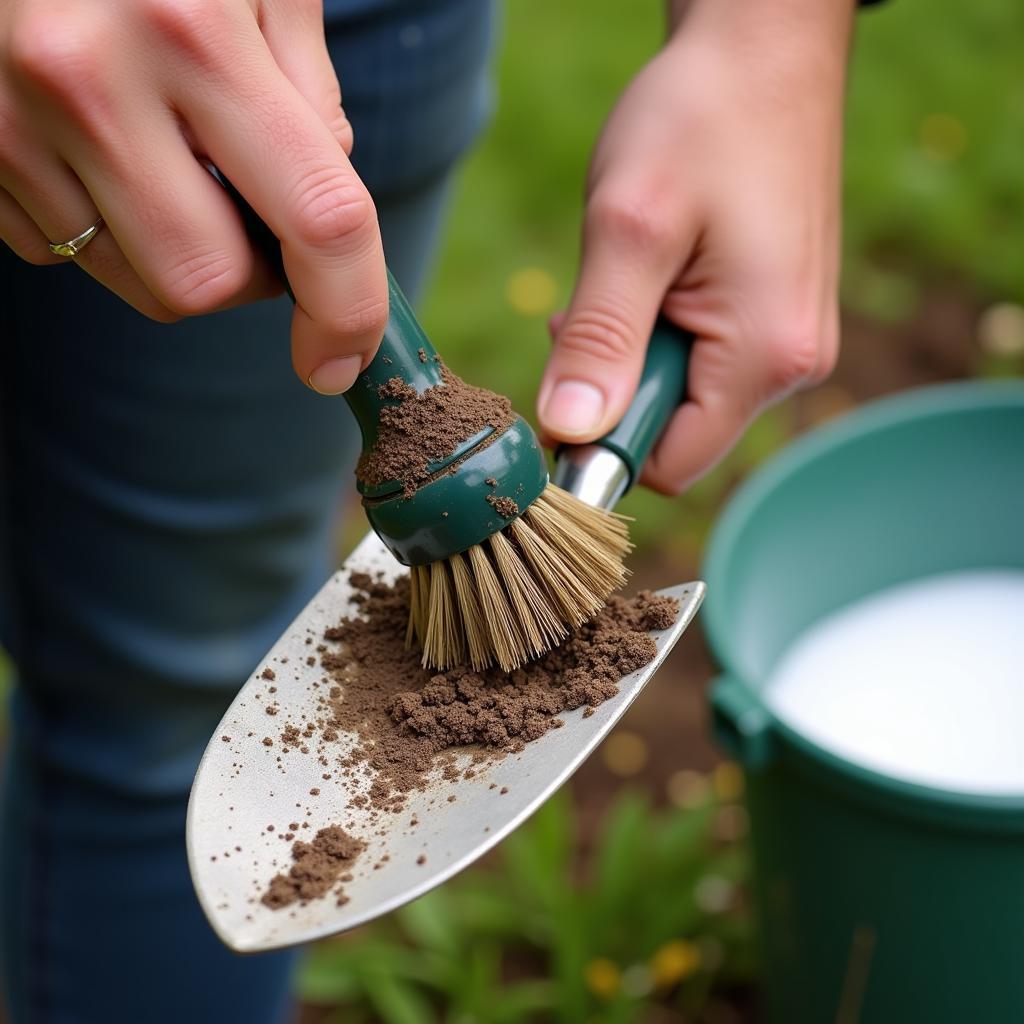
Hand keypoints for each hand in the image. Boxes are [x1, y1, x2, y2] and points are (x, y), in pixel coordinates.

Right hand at [0, 0, 386, 393]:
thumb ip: (307, 83)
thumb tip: (327, 204)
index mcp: (192, 26)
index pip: (318, 218)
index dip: (349, 310)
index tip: (342, 360)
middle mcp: (90, 81)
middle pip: (205, 283)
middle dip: (247, 274)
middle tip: (250, 209)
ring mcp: (11, 119)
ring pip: (134, 282)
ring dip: (178, 253)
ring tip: (169, 157)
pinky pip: (61, 250)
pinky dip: (105, 226)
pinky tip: (100, 147)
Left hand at [537, 0, 853, 492]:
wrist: (763, 50)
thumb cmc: (701, 120)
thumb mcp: (629, 228)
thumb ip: (598, 337)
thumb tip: (568, 431)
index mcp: (765, 354)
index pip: (669, 463)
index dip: (603, 442)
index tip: (565, 379)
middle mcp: (793, 363)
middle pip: (677, 434)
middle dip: (619, 387)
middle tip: (599, 301)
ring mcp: (789, 341)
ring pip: (684, 396)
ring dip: (636, 353)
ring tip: (634, 272)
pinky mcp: (774, 318)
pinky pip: (703, 360)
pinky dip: (662, 331)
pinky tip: (659, 271)